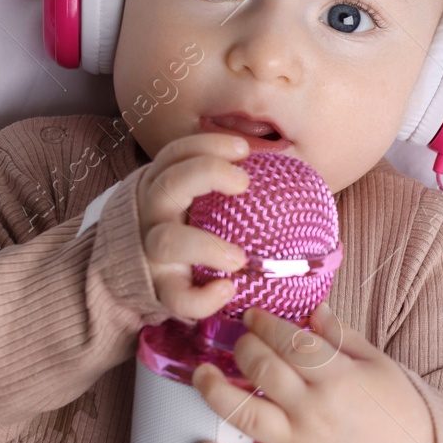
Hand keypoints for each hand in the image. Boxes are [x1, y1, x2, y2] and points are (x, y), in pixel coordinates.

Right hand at [135, 132, 253, 322]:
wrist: (150, 277)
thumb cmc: (195, 226)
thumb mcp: (202, 198)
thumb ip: (232, 182)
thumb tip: (292, 162)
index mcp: (163, 186)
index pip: (175, 154)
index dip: (206, 145)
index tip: (243, 150)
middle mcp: (153, 214)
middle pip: (168, 184)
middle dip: (207, 174)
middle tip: (244, 183)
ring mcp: (152, 252)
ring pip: (166, 242)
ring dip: (206, 246)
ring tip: (240, 258)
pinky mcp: (160, 289)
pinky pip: (175, 296)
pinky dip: (201, 297)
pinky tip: (227, 290)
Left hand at [191, 304, 439, 442]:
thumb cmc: (394, 408)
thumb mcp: (376, 363)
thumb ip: (341, 335)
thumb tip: (313, 309)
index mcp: (338, 379)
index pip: (292, 342)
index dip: (266, 324)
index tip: (253, 315)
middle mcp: (314, 411)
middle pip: (264, 371)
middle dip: (244, 347)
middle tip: (239, 339)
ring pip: (245, 416)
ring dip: (215, 391)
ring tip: (202, 374)